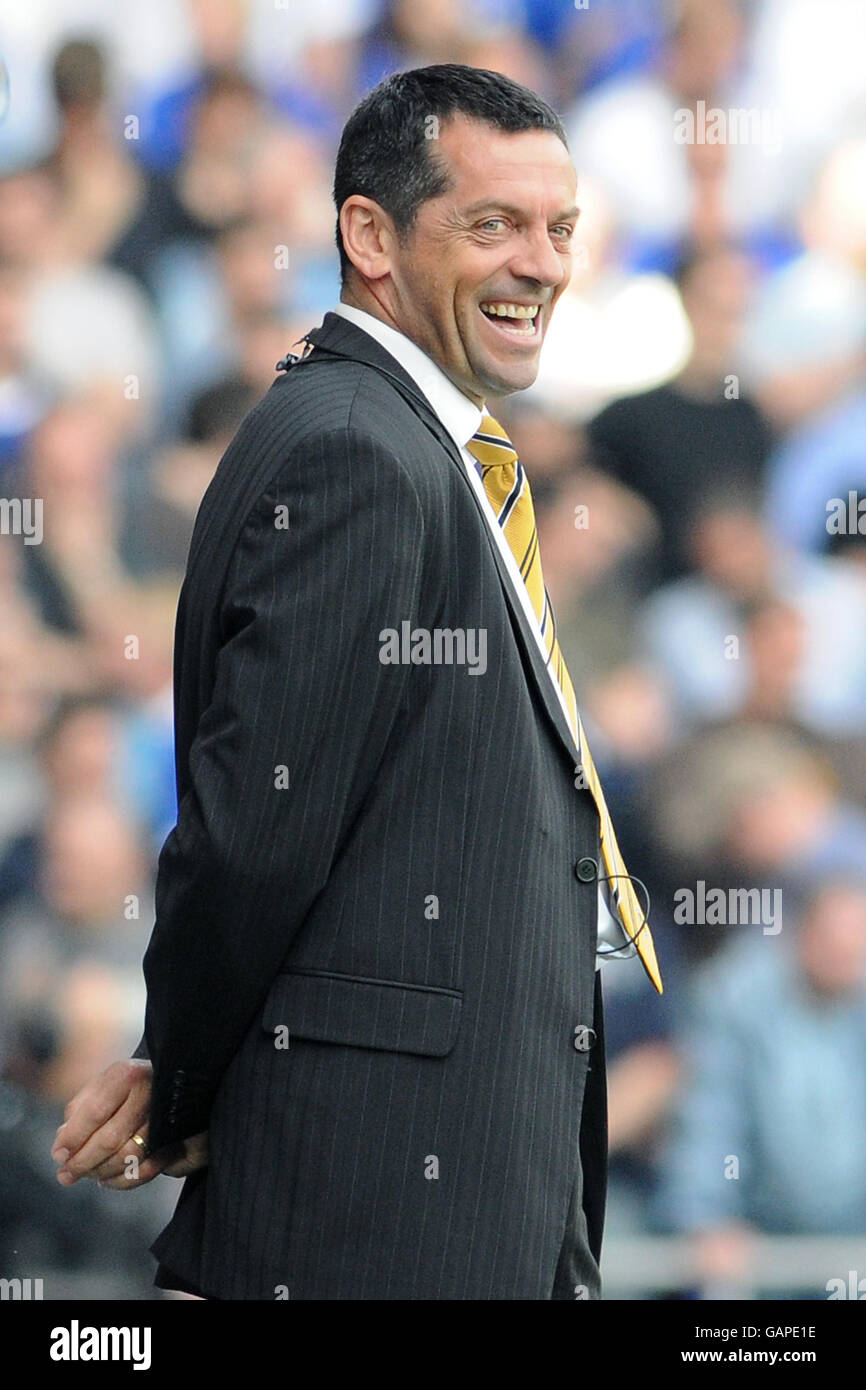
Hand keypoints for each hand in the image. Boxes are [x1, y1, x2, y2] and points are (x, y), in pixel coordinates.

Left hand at [51, 1058, 207, 1189]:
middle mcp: (150, 1093)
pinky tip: (106, 1179)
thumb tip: (62, 1148)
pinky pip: (147, 1169)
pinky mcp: (174, 1140)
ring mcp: (165, 1117)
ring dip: (101, 1172)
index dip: (74, 1138)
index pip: (95, 1112)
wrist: (164, 1084)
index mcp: (127, 1075)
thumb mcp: (98, 1087)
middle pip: (111, 1139)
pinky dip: (122, 1181)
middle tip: (66, 1175)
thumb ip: (77, 1114)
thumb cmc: (123, 1088)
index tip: (58, 1155)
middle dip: (83, 1162)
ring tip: (85, 1174)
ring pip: (129, 1157)